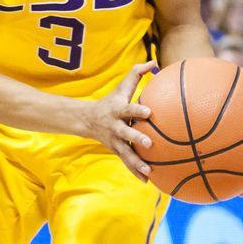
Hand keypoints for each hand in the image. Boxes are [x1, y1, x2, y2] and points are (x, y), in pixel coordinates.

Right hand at [86, 61, 155, 181]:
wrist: (88, 120)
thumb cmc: (112, 101)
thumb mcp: (121, 87)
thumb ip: (136, 73)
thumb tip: (155, 62)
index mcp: (117, 110)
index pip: (128, 109)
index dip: (137, 111)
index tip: (148, 112)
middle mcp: (115, 127)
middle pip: (126, 133)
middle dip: (137, 138)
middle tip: (150, 143)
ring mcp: (115, 141)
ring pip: (125, 153)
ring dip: (136, 163)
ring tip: (149, 170)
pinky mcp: (116, 151)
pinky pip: (127, 163)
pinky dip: (136, 172)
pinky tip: (148, 181)